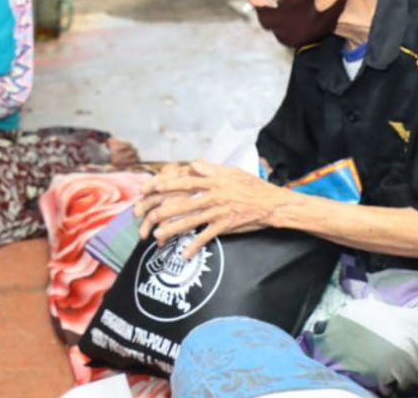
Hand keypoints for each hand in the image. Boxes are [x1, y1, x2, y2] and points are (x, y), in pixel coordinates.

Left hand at [133, 160, 285, 258]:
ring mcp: (219, 211)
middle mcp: (213, 195)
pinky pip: (206, 236)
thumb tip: (193, 164)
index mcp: (213, 180)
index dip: (165, 185)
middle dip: (162, 209)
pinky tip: (183, 254)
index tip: (150, 188)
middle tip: (146, 215)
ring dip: (173, 228)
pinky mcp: (225, 225)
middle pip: (182, 202)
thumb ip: (210, 168)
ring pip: (191, 220)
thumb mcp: (231, 171)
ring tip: (158, 234)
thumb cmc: (251, 186)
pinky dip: (194, 246)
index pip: (184, 181)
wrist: (271, 203)